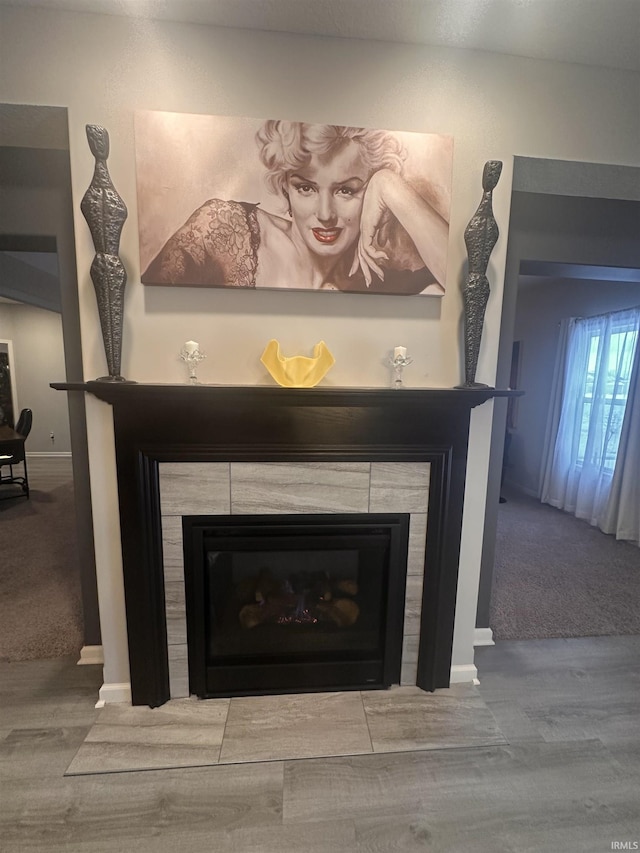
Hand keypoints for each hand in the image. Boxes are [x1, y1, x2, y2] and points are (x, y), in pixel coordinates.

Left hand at [349, 170, 394, 286]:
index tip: (359, 272)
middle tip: (368, 282)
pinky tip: (384, 258)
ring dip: (373, 267)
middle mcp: (363, 232)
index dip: (360, 262)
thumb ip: (383, 233)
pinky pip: (369, 249)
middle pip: (361, 256)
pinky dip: (376, 255)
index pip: (362, 249)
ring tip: (380, 276)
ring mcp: (363, 231)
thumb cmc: (387, 201)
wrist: (385, 189)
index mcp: (366, 229)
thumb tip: (382, 244)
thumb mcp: (386, 221)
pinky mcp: (366, 230)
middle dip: (365, 270)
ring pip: (364, 255)